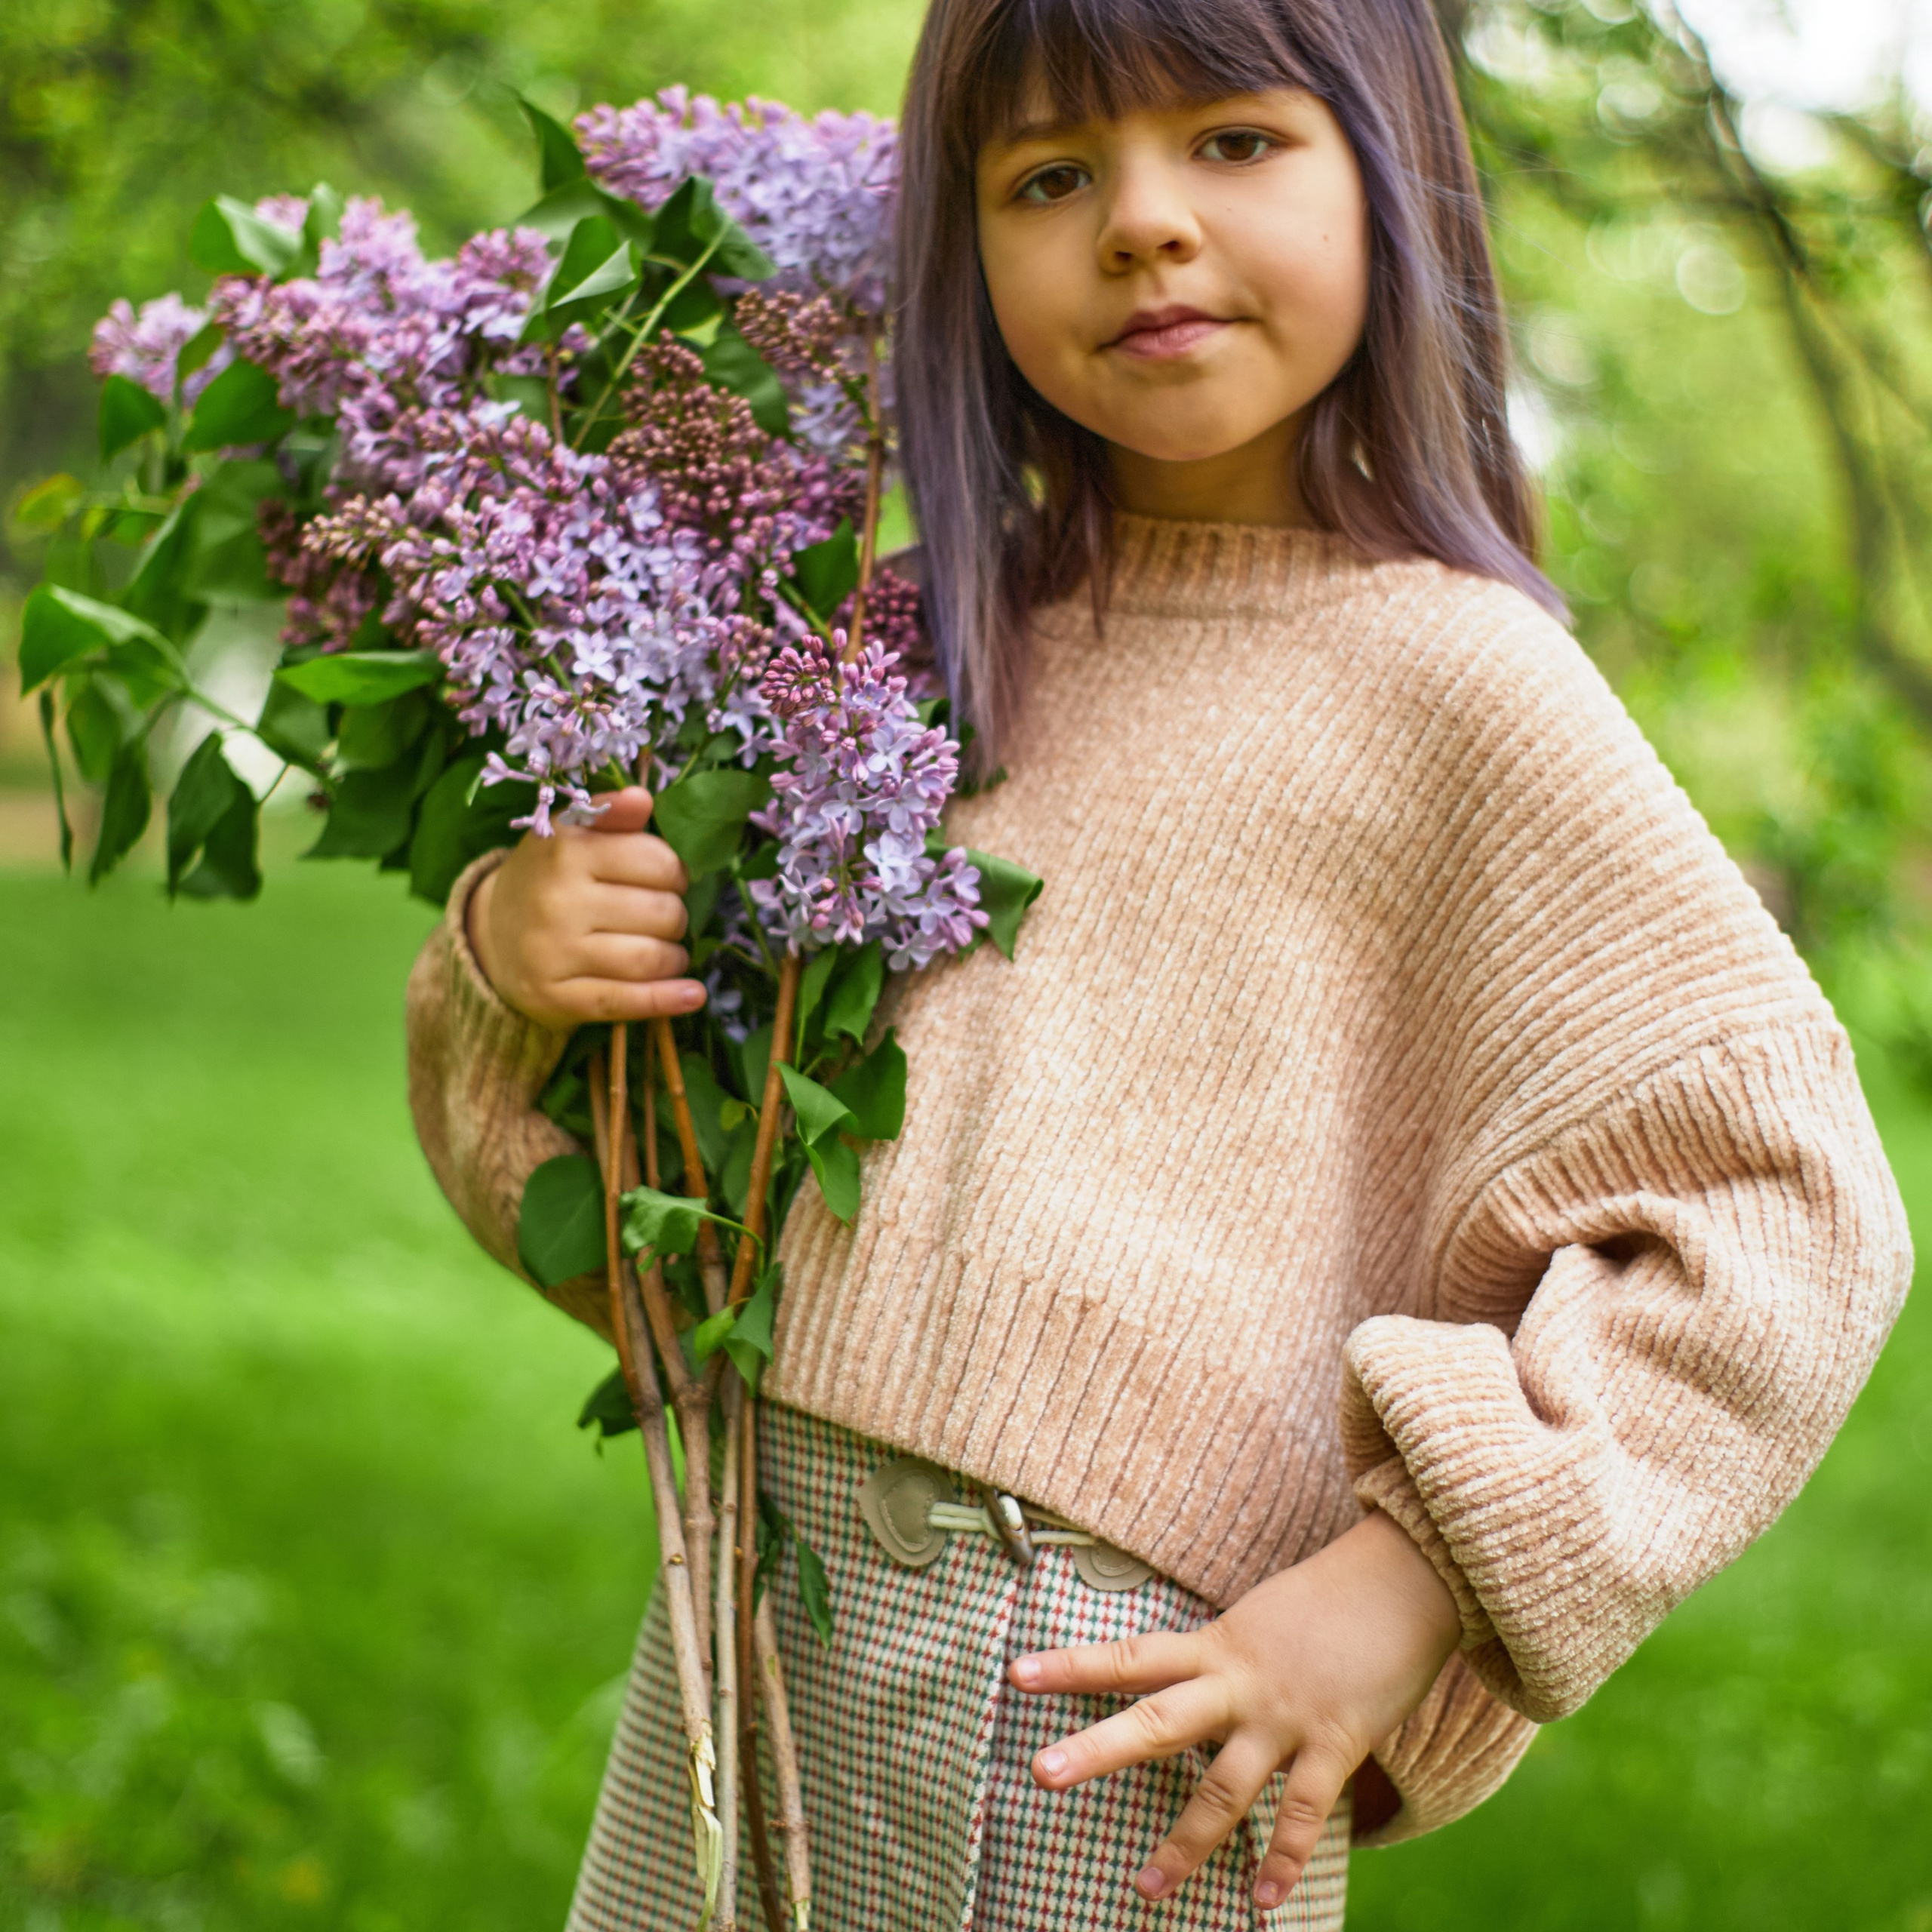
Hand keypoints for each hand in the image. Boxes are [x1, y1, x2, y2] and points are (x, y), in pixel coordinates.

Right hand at [466, 787, 707, 1028]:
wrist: (491, 934)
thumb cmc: (548, 878)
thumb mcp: (571, 835)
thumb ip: (610, 815)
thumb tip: (642, 799)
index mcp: (565, 851)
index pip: (658, 862)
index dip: (676, 873)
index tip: (667, 880)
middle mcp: (557, 901)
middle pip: (662, 913)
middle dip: (676, 917)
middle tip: (665, 918)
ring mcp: (554, 953)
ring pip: (651, 958)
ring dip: (675, 958)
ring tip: (670, 953)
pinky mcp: (556, 999)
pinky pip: (627, 1001)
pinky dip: (668, 1000)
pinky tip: (693, 995)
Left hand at [1009, 1509, 1459, 1909]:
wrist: (1406, 1577)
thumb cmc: (1333, 1597)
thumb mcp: (1262, 1618)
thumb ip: (1227, 1656)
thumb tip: (1198, 1683)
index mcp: (1216, 1644)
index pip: (1130, 1654)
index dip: (1071, 1664)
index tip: (1016, 1674)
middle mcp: (1239, 1681)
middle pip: (1154, 1718)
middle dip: (1096, 1750)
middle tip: (1038, 1772)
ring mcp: (1285, 1715)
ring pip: (1221, 1787)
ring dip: (1183, 1843)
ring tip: (1143, 1890)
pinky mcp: (1336, 1739)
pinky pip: (1302, 1810)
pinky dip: (1282, 1858)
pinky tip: (1262, 1899)